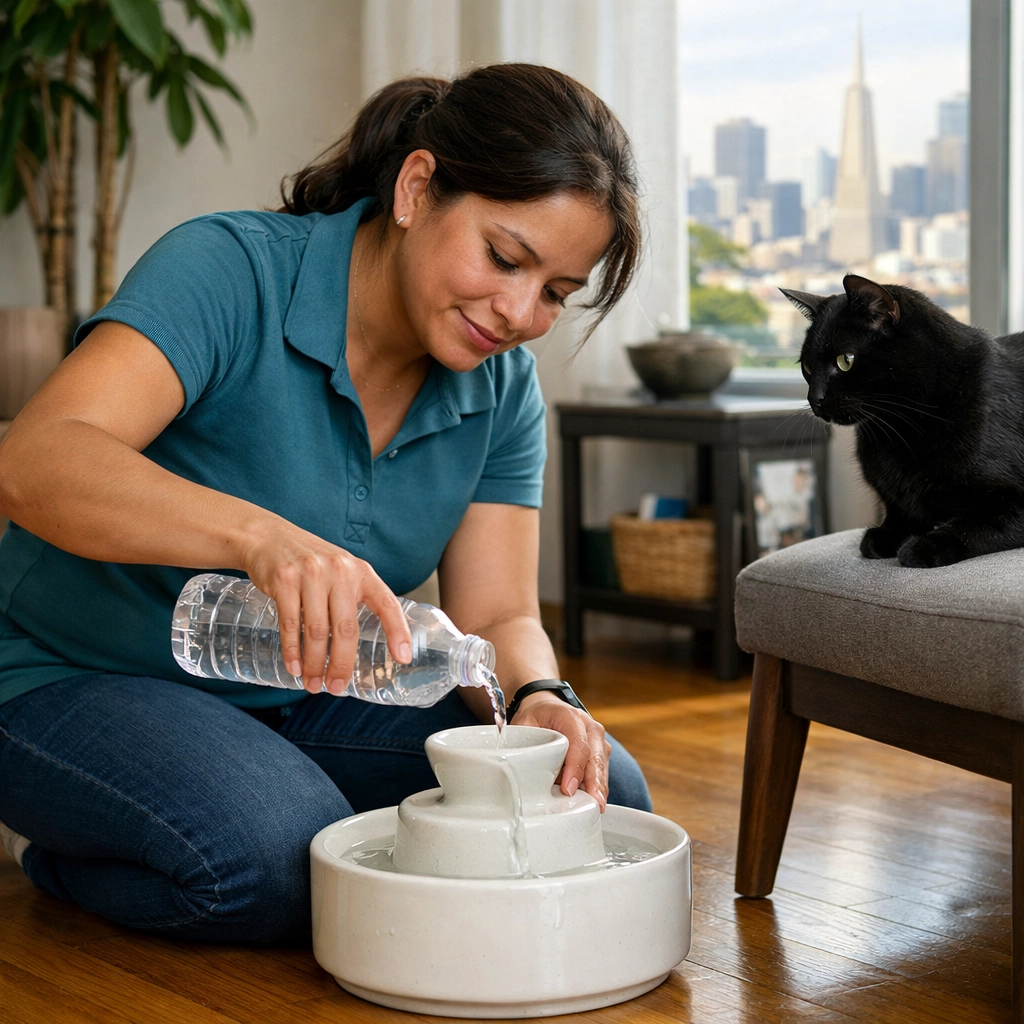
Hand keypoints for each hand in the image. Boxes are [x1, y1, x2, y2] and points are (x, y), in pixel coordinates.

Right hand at [242, 520, 411, 693]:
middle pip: (346, 628)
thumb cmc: (311, 562)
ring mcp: (311, 574)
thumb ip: (354, 598)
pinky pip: (291, 624)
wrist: (270, 538)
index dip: (397, 631)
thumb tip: (366, 642)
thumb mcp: (341, 571)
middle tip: (337, 687)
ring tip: (313, 683)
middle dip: (342, 663)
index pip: (386, 604)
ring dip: (315, 663)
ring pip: (317, 630)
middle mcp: (340, 571)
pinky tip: (295, 667)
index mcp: (361, 571)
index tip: (402, 658)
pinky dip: (293, 651)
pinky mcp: (284, 580)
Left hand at [510, 691, 610, 809]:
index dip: (574, 767)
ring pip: (602, 765)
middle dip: (594, 782)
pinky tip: (594, 802)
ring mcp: (597, 739)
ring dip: (599, 787)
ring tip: (596, 807)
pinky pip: (602, 770)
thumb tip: (517, 771)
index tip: (568, 788)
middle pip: (596, 756)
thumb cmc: (535, 717)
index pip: (578, 743)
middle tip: (593, 804)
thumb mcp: (524, 723)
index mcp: (569, 716)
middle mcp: (589, 726)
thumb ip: (522, 743)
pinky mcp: (600, 752)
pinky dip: (598, 786)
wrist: (546, 707)